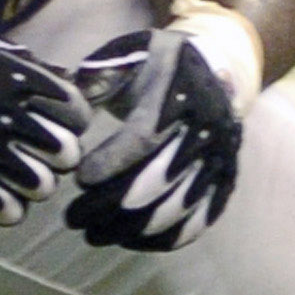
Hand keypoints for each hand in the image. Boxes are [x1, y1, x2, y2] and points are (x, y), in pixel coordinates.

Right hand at [0, 19, 87, 221]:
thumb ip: (11, 61)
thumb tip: (43, 72)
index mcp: (15, 81)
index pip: (75, 111)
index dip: (69, 119)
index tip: (54, 120)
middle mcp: (9, 119)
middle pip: (67, 152)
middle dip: (56, 154)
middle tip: (34, 152)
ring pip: (43, 186)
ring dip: (33, 182)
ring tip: (13, 177)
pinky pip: (9, 212)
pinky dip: (6, 207)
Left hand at [66, 27, 243, 251]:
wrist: (219, 67)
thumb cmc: (160, 62)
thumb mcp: (130, 53)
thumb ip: (99, 75)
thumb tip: (70, 101)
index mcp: (179, 93)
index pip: (144, 138)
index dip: (110, 162)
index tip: (80, 177)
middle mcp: (205, 129)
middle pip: (159, 179)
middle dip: (111, 205)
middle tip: (72, 218)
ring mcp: (218, 159)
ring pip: (177, 206)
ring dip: (132, 229)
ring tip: (93, 234)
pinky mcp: (224, 181)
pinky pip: (197, 220)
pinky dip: (164, 238)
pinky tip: (130, 241)